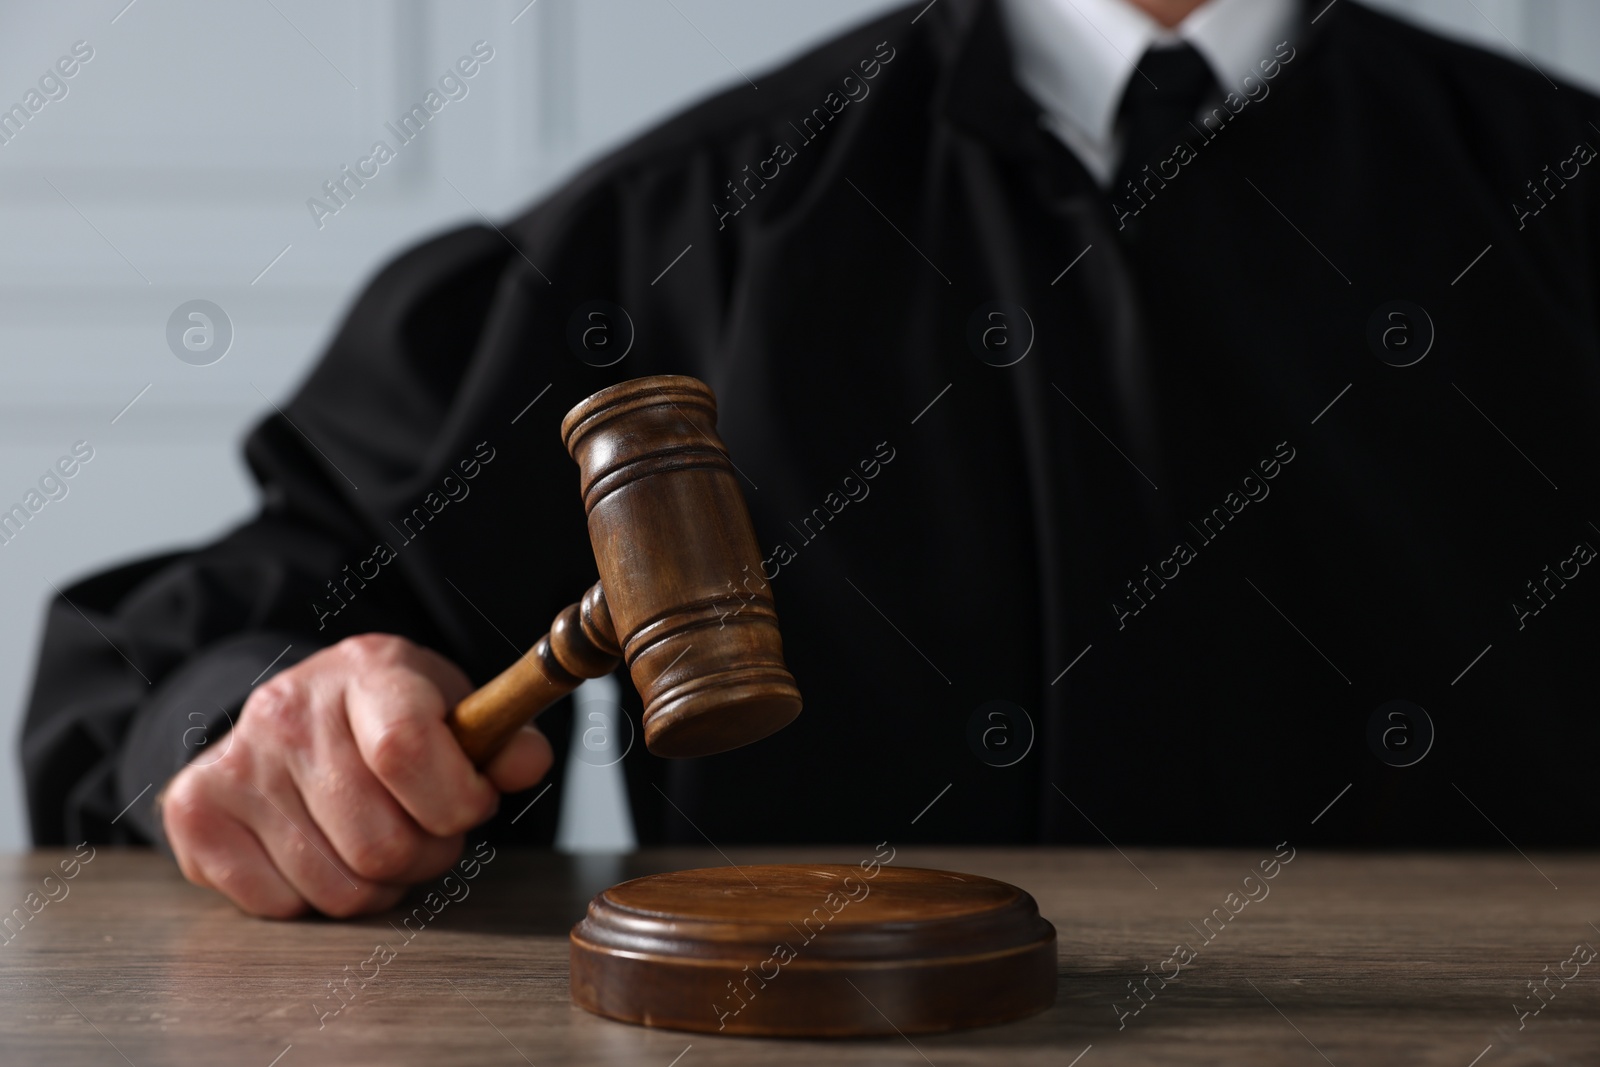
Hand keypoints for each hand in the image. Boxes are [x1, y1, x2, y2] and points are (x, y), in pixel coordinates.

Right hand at [160, 634, 551, 918]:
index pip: (407, 750)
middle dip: (425, 857)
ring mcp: (237, 760)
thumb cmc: (388, 715)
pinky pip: (278, 904)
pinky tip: (326, 854)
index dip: (455, 802)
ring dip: (377, 887)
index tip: (470, 807)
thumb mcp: (453, 706)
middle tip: (427, 836)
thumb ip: (500, 738)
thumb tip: (524, 762)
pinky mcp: (195, 810)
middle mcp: (290, 709)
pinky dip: (315, 900)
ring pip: (335, 886)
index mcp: (368, 670)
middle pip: (378, 841)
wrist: (295, 707)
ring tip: (381, 846)